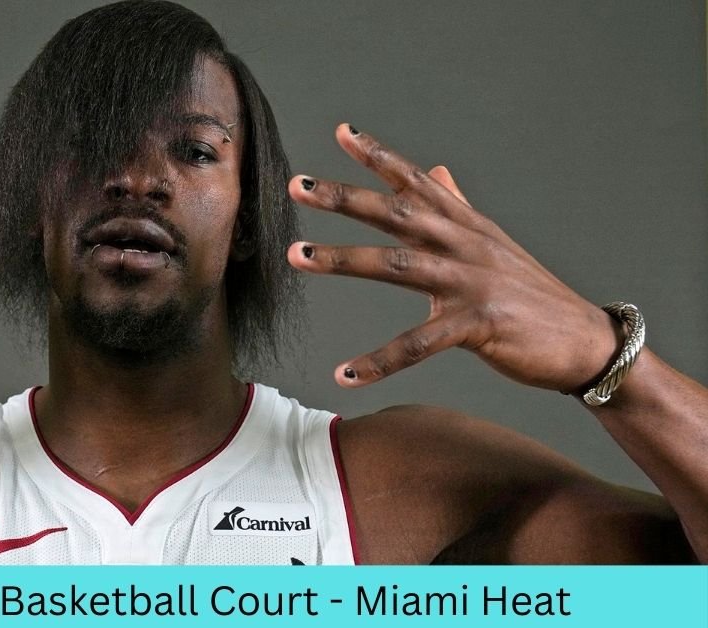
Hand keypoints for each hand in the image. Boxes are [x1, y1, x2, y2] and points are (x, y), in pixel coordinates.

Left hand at [287, 124, 619, 392]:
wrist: (585, 340)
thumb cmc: (530, 293)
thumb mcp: (490, 243)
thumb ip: (457, 206)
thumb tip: (437, 169)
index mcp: (464, 224)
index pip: (415, 181)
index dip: (379, 155)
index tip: (341, 132)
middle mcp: (464, 244)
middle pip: (396, 212)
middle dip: (344, 197)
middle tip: (296, 185)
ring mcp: (471, 282)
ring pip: (397, 265)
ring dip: (343, 259)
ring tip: (297, 256)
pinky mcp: (478, 325)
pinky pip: (418, 344)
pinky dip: (379, 360)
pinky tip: (344, 375)